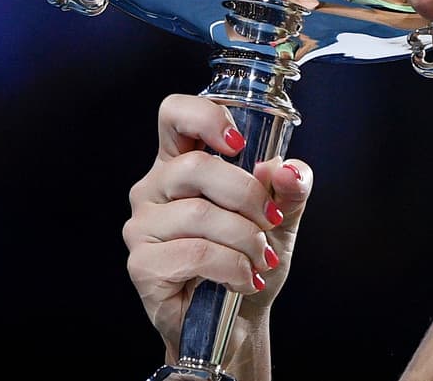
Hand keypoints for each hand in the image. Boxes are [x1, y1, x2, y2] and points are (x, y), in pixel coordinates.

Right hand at [123, 93, 313, 359]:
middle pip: (196, 167)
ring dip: (245, 238)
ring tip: (259, 258)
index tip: (240, 143)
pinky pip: (194, 253)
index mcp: (182, 161)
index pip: (174, 113)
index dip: (206, 117)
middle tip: (271, 221)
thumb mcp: (281, 215)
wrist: (238, 320)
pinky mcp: (142, 264)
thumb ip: (290, 186)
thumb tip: (286, 171)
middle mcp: (154, 188)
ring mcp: (142, 226)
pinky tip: (242, 278)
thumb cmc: (250, 258)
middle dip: (247, 195)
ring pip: (200, 214)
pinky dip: (231, 266)